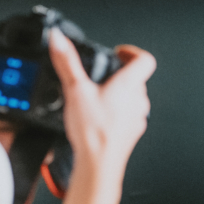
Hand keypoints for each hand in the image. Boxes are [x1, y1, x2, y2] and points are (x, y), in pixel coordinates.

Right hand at [48, 29, 154, 171]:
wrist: (99, 164)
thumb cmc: (93, 132)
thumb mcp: (75, 90)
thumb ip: (66, 62)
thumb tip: (59, 39)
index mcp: (128, 85)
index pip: (145, 59)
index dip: (132, 52)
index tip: (119, 53)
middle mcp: (138, 100)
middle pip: (137, 78)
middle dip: (120, 74)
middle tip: (104, 75)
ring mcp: (137, 118)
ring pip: (133, 98)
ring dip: (119, 94)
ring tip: (99, 97)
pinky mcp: (132, 132)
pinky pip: (128, 116)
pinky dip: (117, 112)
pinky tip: (99, 118)